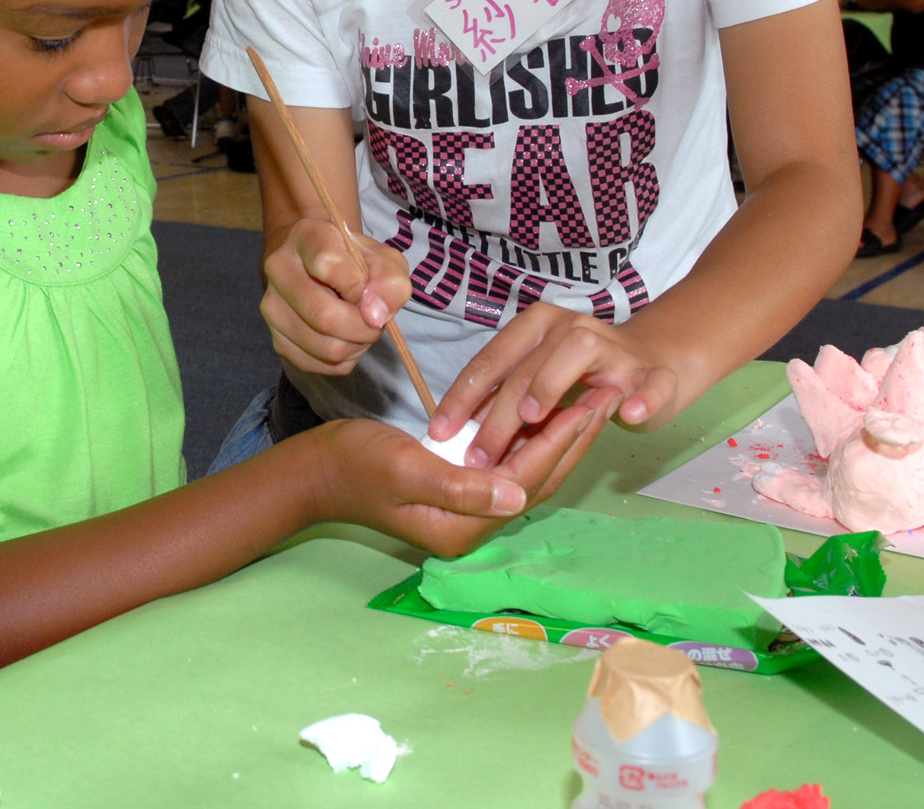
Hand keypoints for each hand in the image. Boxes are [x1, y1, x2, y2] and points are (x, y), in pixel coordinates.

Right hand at [260, 216, 411, 374]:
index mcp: (306, 236)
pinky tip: (345, 339)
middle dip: (364, 326)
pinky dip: (344, 358)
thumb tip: (375, 316)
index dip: (358, 285)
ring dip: (357, 345)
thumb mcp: (383, 259)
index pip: (328, 265)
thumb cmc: (354, 261)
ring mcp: (272, 307)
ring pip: (326, 348)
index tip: (366, 286)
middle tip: (374, 319)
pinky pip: (321, 366)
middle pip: (325, 316)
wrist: (320, 267)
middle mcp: (279, 269)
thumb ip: (390, 280)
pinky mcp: (277, 340)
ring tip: (360, 326)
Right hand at [306, 396, 614, 558]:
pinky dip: (533, 438)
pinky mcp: (462, 487)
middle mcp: (473, 524)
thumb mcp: (402, 470)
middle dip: (573, 439)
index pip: (526, 481)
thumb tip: (515, 498)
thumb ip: (458, 486)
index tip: (589, 403)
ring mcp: (468, 508)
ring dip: (560, 437)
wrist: (316, 470)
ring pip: (529, 472)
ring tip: (593, 400)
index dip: (559, 441)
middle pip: (538, 480)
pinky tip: (550, 411)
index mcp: (462, 527)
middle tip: (608, 396)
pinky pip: (510, 464)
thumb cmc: (354, 465)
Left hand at [430, 304, 682, 468]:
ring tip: (533, 419)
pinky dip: (642, 396)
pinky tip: (627, 415)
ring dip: (553, 385)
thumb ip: (502, 396)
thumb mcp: (533, 380)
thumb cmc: (578, 375)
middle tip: (478, 454)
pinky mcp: (652, 372)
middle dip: (498, 412)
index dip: (463, 397)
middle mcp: (571, 328)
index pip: (492, 360)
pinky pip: (650, 381)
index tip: (439, 432)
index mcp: (535, 326)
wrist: (652, 361)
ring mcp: (613, 347)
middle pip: (528, 366)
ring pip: (579, 354)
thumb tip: (455, 431)